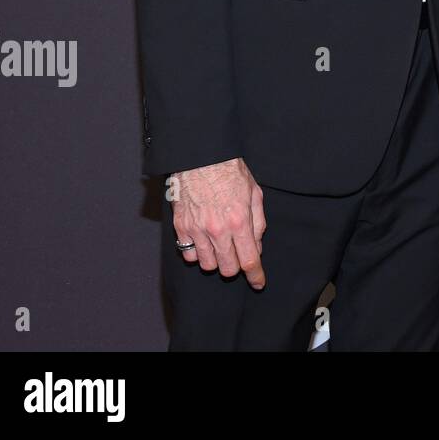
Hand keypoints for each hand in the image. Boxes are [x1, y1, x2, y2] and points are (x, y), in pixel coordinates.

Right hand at [168, 157, 266, 287]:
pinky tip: (203, 242)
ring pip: (207, 265)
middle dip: (236, 266)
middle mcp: (218, 230)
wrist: (202, 157)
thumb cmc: (230, 171)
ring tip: (220, 245)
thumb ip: (258, 222)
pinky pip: (188, 254)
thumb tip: (257, 245)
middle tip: (237, 255)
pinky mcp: (181, 227)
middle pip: (227, 268)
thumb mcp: (255, 193)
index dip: (255, 275)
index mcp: (239, 221)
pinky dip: (196, 253)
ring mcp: (197, 230)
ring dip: (216, 260)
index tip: (258, 282)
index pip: (249, 260)